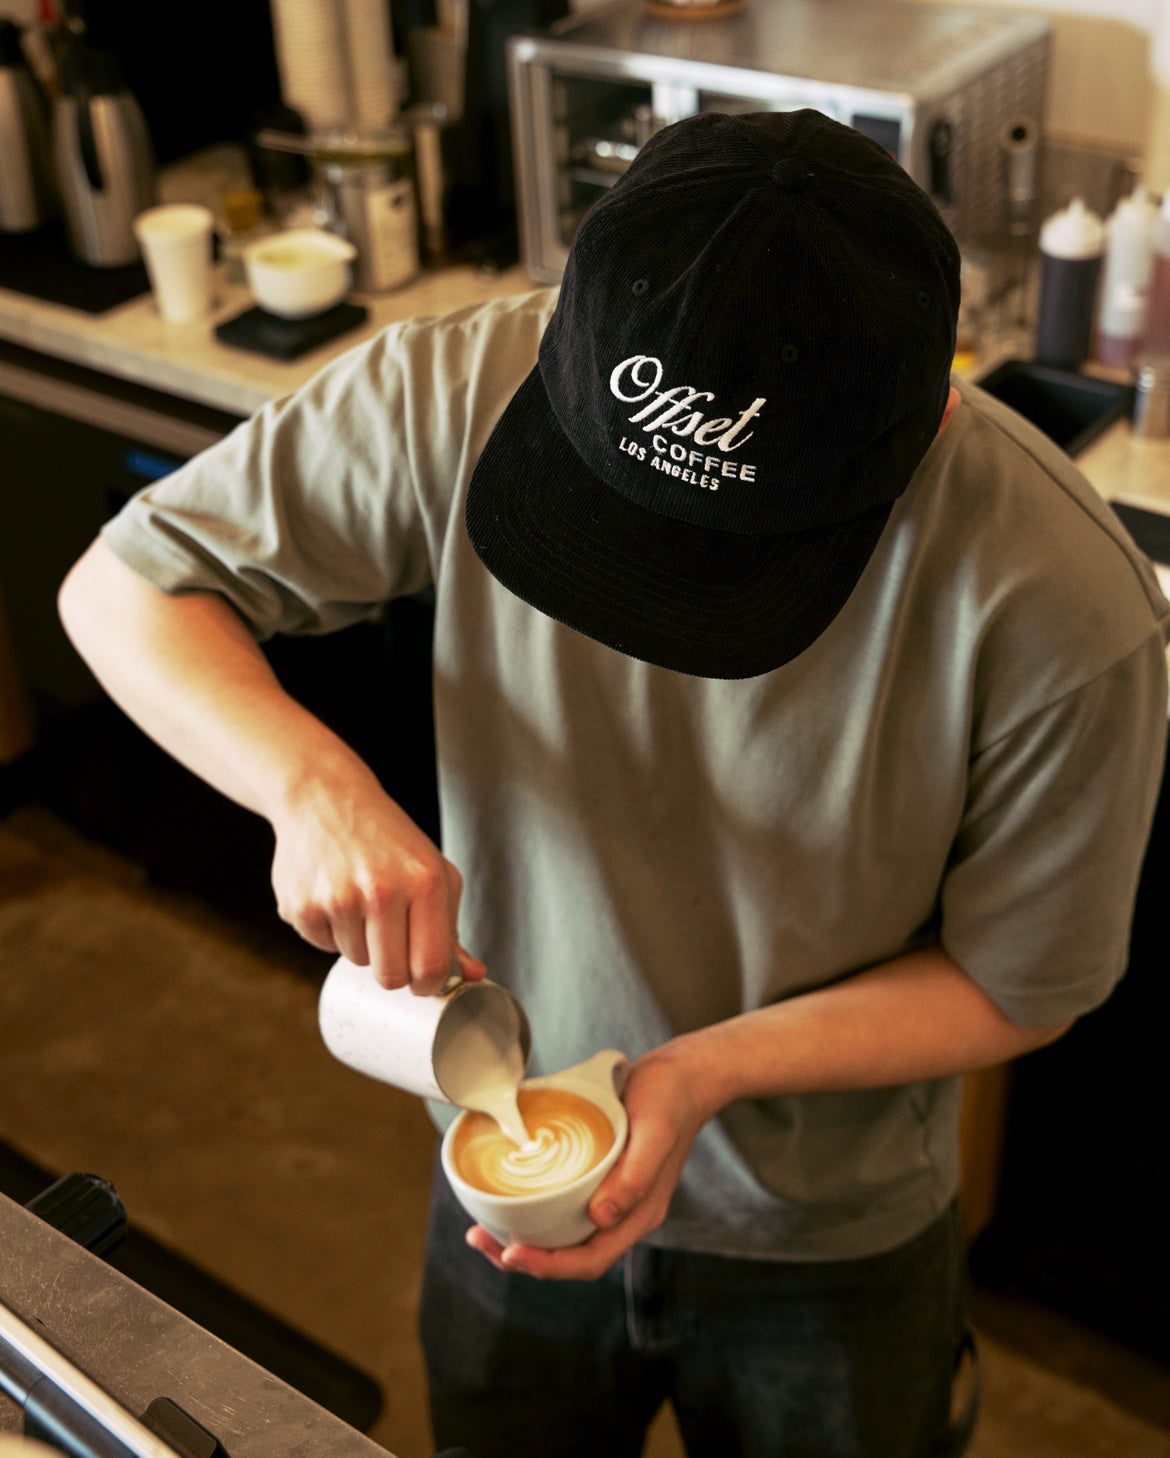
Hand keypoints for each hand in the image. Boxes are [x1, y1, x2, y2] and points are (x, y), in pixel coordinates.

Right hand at [270, 763, 484, 993]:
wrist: (325, 797)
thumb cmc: (388, 840)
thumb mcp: (432, 871)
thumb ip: (450, 929)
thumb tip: (472, 977)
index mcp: (425, 881)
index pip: (431, 967)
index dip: (428, 983)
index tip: (422, 977)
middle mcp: (382, 890)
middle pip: (391, 977)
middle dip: (393, 969)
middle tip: (390, 936)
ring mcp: (338, 899)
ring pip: (356, 962)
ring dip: (360, 943)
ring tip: (359, 899)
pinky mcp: (301, 906)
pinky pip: (322, 947)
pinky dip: (330, 930)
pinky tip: (332, 893)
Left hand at [464, 1042, 715, 1279]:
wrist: (681, 1077)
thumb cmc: (669, 1099)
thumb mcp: (655, 1132)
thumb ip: (634, 1176)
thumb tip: (601, 1216)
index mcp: (638, 1215)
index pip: (589, 1260)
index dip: (548, 1266)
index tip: (511, 1252)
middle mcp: (620, 1214)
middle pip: (567, 1257)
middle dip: (522, 1258)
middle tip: (479, 1240)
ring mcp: (607, 1198)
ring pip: (559, 1236)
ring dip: (520, 1238)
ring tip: (480, 1230)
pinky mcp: (595, 1179)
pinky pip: (559, 1208)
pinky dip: (530, 1211)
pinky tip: (506, 1198)